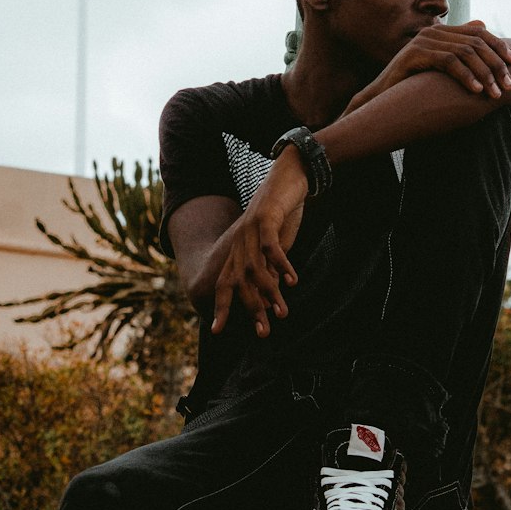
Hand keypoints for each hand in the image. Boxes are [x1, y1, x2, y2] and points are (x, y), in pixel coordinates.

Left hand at [211, 148, 307, 338]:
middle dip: (249, 309)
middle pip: (238, 281)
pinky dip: (281, 264)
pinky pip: (271, 247)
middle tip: (263, 333)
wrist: (289, 177)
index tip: (217, 330)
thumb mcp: (276, 247)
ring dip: (269, 292)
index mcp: (239, 250)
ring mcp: (250, 230)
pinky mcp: (266, 218)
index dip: (221, 306)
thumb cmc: (283, 214)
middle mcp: (239, 242)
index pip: (224, 283)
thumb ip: (270, 269)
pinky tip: (293, 280)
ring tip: (283, 312)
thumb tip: (270, 297)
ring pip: (254, 268)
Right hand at [344, 21, 510, 112]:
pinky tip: (475, 91)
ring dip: (484, 73)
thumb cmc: (413, 86)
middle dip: (495, 64)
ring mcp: (422, 42)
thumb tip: (483, 24)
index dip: (499, 45)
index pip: (478, 32)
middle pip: (475, 42)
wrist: (381, 99)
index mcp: (441, 32)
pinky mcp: (414, 54)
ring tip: (494, 93)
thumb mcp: (440, 68)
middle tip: (507, 85)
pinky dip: (465, 76)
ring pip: (465, 52)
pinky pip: (448, 62)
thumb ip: (459, 49)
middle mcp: (432, 32)